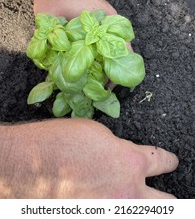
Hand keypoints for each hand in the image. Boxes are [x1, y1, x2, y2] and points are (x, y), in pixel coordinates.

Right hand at [0, 119, 177, 197]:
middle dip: (163, 195)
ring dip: (138, 204)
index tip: (170, 162)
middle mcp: (128, 193)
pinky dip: (115, 208)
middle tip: (156, 192)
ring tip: (122, 196)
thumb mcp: (96, 135)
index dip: (168, 160)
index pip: (162, 161)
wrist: (26, 167)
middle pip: (167, 203)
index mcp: (130, 162)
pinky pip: (117, 216)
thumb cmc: (58, 143)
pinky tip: (101, 200)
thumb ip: (118, 149)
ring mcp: (114, 213)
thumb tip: (124, 158)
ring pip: (142, 214)